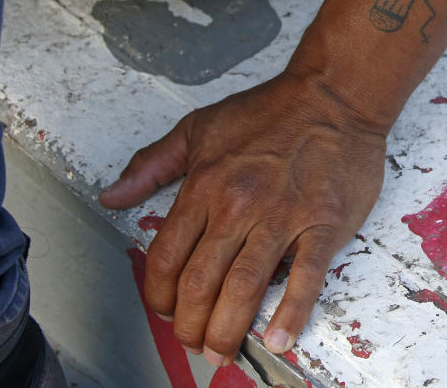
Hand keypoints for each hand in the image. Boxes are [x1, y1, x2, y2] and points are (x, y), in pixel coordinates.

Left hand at [98, 70, 387, 365]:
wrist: (334, 95)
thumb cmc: (271, 110)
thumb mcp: (199, 127)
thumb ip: (151, 164)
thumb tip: (112, 195)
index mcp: (206, 185)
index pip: (167, 258)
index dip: (159, 296)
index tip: (165, 310)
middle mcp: (239, 205)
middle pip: (201, 283)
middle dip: (189, 324)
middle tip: (193, 341)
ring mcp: (284, 216)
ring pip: (244, 288)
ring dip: (228, 330)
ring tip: (223, 351)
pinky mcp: (324, 223)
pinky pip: (306, 277)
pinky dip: (290, 314)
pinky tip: (279, 338)